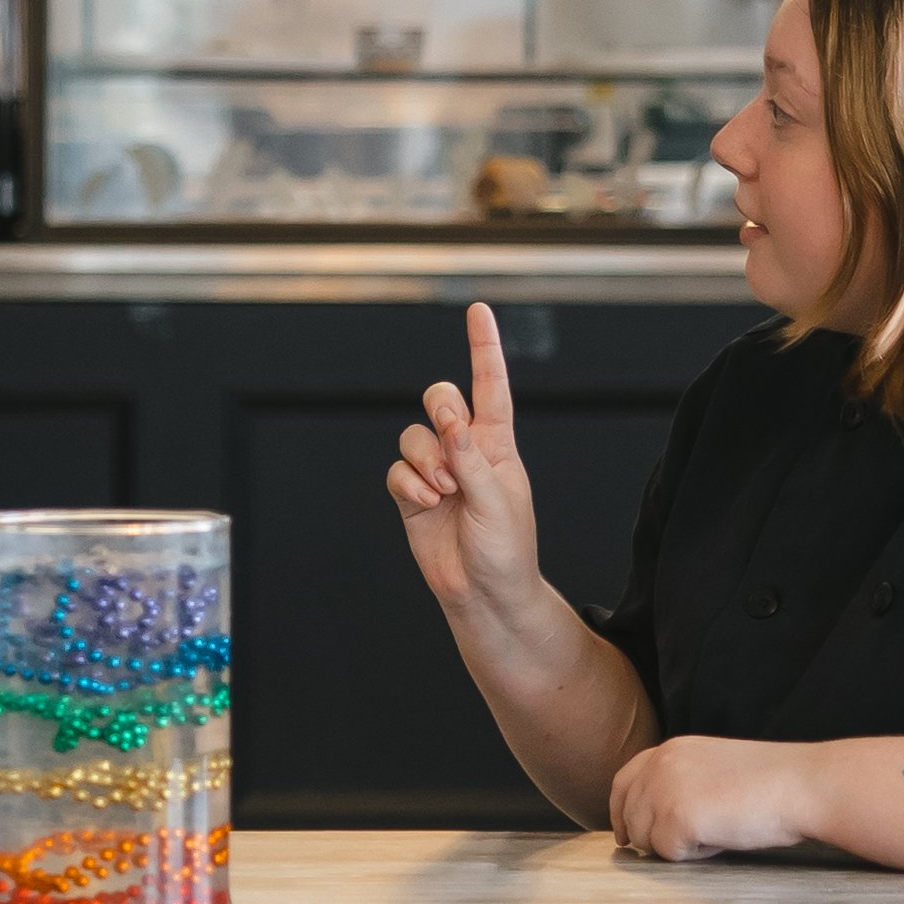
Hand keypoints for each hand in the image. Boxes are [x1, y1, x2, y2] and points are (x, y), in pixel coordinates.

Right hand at [385, 302, 550, 625]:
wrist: (484, 594)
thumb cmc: (506, 550)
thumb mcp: (499, 504)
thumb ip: (473, 462)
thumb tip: (451, 426)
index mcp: (498, 445)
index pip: (491, 386)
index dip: (484, 348)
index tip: (479, 309)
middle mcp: (465, 451)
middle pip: (440, 399)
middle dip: (440, 408)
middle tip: (451, 434)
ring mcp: (436, 472)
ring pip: (413, 435)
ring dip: (426, 458)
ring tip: (443, 491)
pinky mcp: (411, 495)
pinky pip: (397, 469)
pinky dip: (409, 482)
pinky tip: (426, 502)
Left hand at [606, 733, 817, 861]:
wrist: (802, 786)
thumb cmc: (771, 782)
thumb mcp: (713, 769)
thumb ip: (680, 782)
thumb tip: (655, 818)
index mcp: (671, 749)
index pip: (624, 781)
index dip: (621, 811)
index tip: (625, 834)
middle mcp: (660, 765)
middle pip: (629, 815)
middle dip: (650, 837)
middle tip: (682, 845)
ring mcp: (664, 790)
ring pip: (646, 839)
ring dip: (678, 845)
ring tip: (718, 829)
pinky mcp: (676, 818)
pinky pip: (670, 854)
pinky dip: (695, 856)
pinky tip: (723, 837)